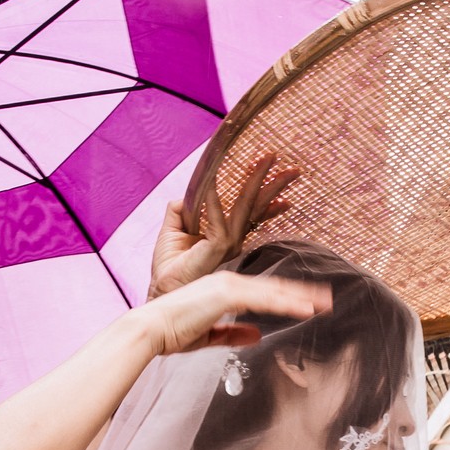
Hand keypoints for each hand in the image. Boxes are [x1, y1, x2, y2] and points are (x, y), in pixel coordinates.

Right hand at [135, 268, 330, 356]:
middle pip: (273, 286)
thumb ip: (233, 334)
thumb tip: (258, 335)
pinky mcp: (225, 294)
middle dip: (302, 293)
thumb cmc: (173, 332)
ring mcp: (227, 285)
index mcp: (223, 288)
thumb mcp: (209, 336)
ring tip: (324, 304)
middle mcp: (227, 281)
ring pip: (272, 291)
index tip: (309, 302)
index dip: (287, 295)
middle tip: (327, 299)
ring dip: (300, 297)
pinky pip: (262, 299)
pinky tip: (304, 309)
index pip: (263, 290)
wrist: (151, 329)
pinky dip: (284, 303)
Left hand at [150, 153, 299, 298]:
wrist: (163, 288)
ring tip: (264, 161)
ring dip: (255, 182)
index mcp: (227, 234)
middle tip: (285, 163)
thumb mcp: (174, 228)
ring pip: (246, 207)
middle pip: (257, 205)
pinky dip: (214, 201)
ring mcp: (228, 243)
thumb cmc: (171, 266)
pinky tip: (213, 182)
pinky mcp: (218, 247)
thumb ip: (181, 208)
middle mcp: (233, 239)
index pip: (251, 209)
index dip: (263, 190)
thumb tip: (187, 194)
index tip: (272, 170)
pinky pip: (218, 219)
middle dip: (273, 183)